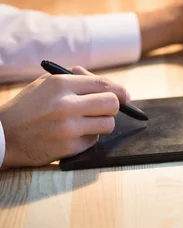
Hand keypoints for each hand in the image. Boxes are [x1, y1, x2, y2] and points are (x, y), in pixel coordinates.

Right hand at [0, 67, 128, 167]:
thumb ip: (76, 80)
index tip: (126, 96)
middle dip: (114, 107)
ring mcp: (68, 128)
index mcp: (61, 84)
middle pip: (112, 104)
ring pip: (108, 124)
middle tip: (107, 110)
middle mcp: (66, 105)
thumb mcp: (45, 84)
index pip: (104, 84)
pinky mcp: (68, 148)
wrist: (2, 136)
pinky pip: (94, 141)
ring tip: (87, 123)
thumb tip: (111, 87)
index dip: (119, 91)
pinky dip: (89, 138)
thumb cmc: (27, 107)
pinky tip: (73, 135)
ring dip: (102, 124)